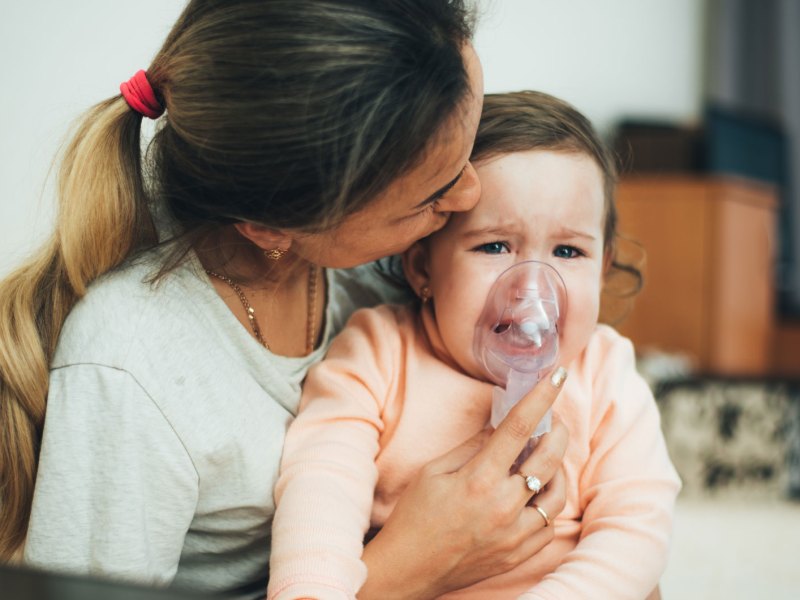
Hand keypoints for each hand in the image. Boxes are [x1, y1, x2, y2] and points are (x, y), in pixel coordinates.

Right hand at [359, 368, 568, 599]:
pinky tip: (533, 493)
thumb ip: (472, 446)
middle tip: (552, 420)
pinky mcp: (519, 553)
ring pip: (557, 492)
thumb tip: (500, 425)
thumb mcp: (433, 472)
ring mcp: (515, 533)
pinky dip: (546, 503)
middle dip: (557, 430)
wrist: (409, 570)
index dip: (541, 397)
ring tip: (543, 458)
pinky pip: (549, 523)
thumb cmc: (415, 517)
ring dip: (556, 468)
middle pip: (550, 457)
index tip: (558, 376)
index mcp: (479, 479)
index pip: (519, 428)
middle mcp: (503, 506)